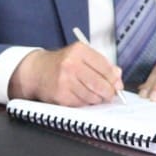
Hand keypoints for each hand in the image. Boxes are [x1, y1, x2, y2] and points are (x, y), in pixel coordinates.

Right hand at [8, 43, 123, 105]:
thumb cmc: (62, 64)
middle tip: (109, 94)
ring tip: (93, 94)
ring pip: (93, 97)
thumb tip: (118, 78)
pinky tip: (80, 96)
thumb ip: (101, 65)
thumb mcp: (81, 56)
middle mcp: (71, 64)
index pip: (106, 68)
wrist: (37, 71)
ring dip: (97, 99)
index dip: (115, 79)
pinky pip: (82, 104)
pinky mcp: (61, 95)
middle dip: (109, 92)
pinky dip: (85, 103)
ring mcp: (65, 81)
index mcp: (79, 51)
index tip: (117, 84)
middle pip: (101, 84)